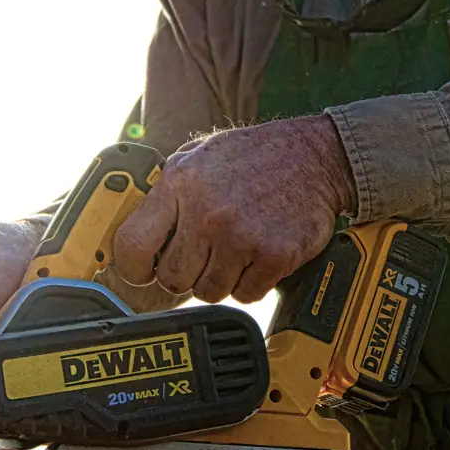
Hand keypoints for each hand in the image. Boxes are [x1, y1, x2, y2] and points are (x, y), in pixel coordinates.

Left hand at [113, 115, 355, 303]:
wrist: (316, 157)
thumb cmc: (256, 156)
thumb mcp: (200, 155)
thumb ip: (168, 190)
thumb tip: (138, 230)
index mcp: (181, 184)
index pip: (133, 245)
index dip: (134, 268)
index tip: (143, 272)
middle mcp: (208, 213)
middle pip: (173, 279)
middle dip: (184, 274)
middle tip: (200, 259)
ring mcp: (242, 237)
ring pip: (209, 292)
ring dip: (219, 280)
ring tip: (233, 253)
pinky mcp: (274, 256)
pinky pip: (246, 294)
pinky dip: (250, 284)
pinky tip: (257, 258)